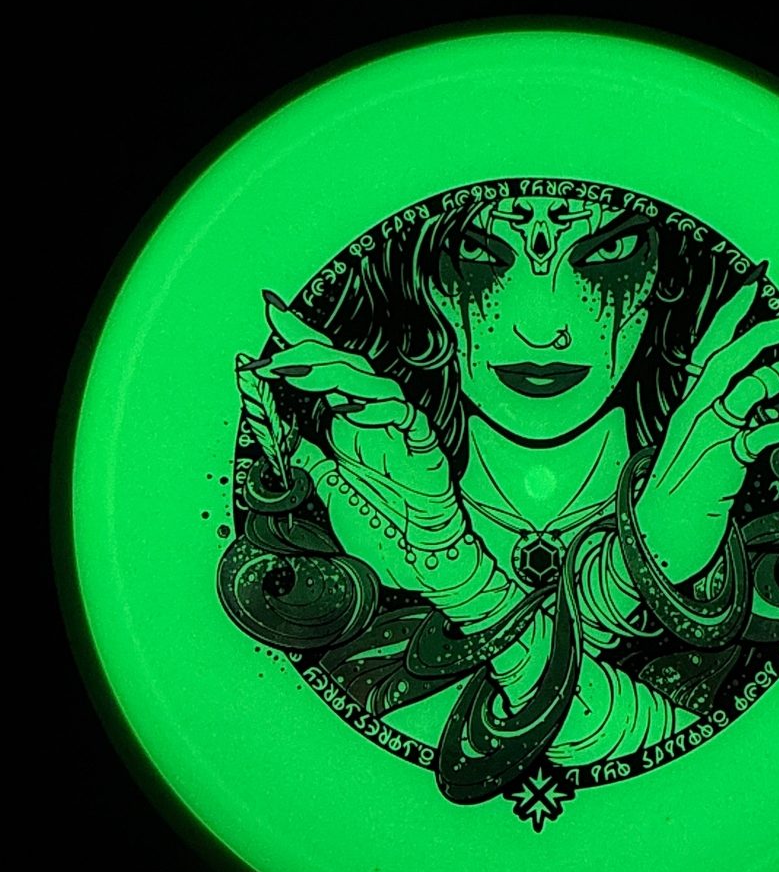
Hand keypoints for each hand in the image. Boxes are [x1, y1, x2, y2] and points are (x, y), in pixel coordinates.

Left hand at [244, 291, 471, 596]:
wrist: (419, 561)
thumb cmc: (382, 527)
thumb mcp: (324, 486)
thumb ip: (299, 453)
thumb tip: (264, 421)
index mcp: (348, 424)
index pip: (322, 369)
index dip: (299, 336)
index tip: (271, 309)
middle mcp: (371, 420)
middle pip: (343, 364)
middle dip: (306, 349)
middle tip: (272, 353)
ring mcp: (397, 430)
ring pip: (370, 380)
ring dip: (331, 372)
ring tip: (296, 372)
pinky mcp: (421, 446)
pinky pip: (401, 413)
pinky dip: (374, 404)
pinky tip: (349, 405)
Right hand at [635, 270, 778, 582]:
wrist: (659, 532)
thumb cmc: (680, 490)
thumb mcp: (698, 445)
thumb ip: (722, 416)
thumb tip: (758, 396)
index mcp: (688, 403)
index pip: (709, 344)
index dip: (732, 309)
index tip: (756, 278)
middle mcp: (695, 410)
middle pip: (730, 354)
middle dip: (770, 327)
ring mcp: (708, 432)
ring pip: (750, 384)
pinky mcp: (724, 457)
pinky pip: (765, 431)